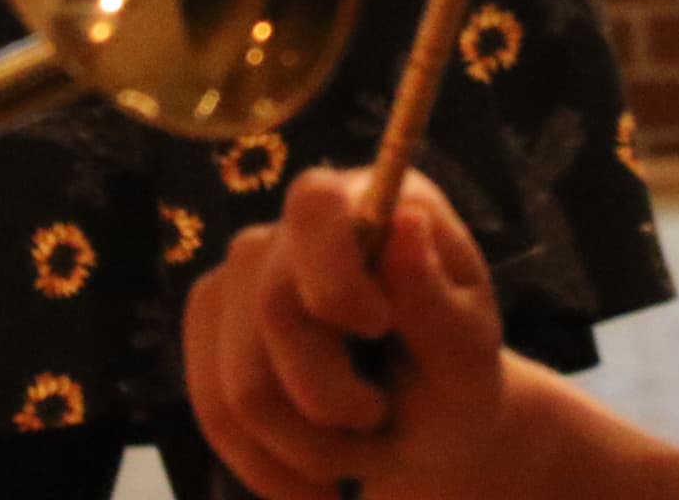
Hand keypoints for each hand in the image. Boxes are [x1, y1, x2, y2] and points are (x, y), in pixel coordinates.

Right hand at [185, 168, 508, 499]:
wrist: (423, 428)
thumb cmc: (455, 378)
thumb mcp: (468, 352)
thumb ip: (435, 297)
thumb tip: (404, 222)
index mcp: (371, 205)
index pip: (315, 207)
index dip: (333, 277)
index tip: (378, 328)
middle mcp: (293, 227)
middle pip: (274, 312)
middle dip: (330, 399)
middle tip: (378, 425)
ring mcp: (240, 274)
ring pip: (239, 384)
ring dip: (304, 449)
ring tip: (356, 458)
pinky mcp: (210, 326)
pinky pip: (213, 411)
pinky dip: (265, 465)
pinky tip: (308, 486)